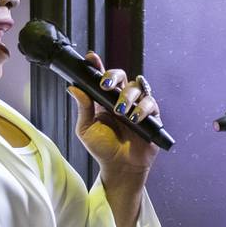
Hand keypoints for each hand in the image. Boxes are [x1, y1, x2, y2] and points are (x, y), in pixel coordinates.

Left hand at [67, 51, 160, 175]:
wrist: (120, 167)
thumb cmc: (103, 149)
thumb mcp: (86, 129)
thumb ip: (83, 108)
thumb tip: (73, 88)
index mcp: (104, 99)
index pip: (102, 77)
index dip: (98, 65)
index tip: (91, 58)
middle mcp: (122, 99)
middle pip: (122, 76)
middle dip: (114, 76)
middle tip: (105, 86)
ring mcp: (138, 106)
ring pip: (137, 87)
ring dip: (128, 96)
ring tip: (120, 111)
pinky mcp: (151, 116)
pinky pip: (151, 103)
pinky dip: (142, 108)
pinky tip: (134, 118)